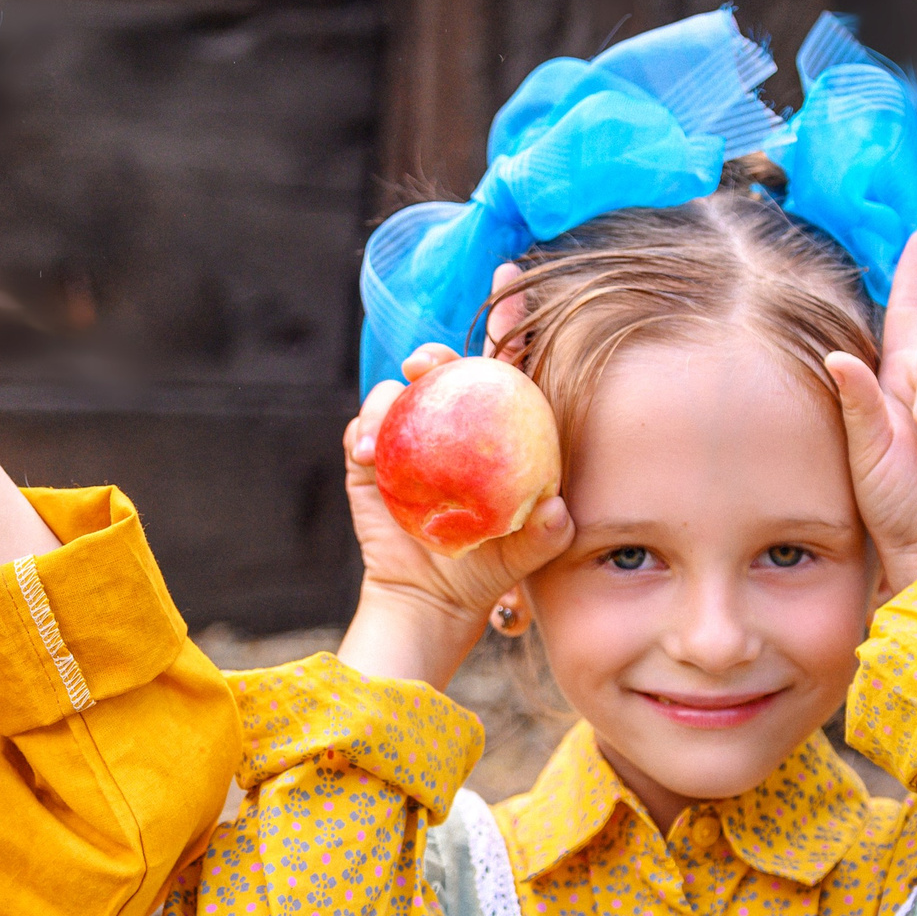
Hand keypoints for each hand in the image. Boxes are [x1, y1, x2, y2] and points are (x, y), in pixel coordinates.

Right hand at [338, 343, 572, 686]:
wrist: (431, 599)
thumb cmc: (488, 569)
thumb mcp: (526, 554)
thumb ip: (547, 533)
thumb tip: (556, 508)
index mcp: (491, 433)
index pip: (497, 378)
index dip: (502, 333)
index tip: (500, 316)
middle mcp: (448, 427)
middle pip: (440, 373)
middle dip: (431, 356)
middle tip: (421, 365)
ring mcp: (405, 440)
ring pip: (392, 396)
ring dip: (384, 399)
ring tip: (379, 434)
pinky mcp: (367, 460)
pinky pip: (360, 430)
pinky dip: (361, 432)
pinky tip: (365, 454)